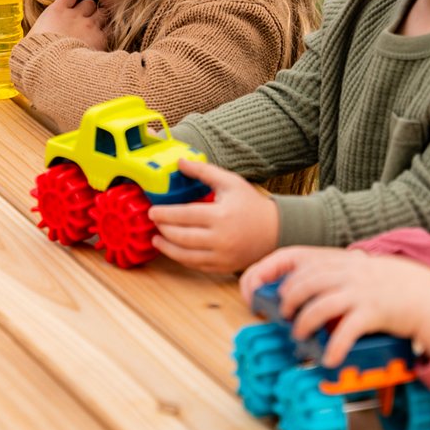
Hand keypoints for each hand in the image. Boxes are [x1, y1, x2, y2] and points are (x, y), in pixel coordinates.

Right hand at [27, 0, 106, 49]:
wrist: (52, 67)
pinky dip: (105, 36)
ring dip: (99, 21)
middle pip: (89, 3)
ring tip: (94, 32)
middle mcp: (75, 15)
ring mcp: (89, 25)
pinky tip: (99, 44)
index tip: (71, 8)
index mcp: (56, 11)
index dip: (73, 1)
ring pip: (102, 14)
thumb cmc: (37, 55)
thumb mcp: (32, 39)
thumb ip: (39, 32)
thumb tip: (32, 40)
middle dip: (89, 11)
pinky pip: (108, 31)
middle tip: (84, 23)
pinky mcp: (99, 38)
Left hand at [149, 159, 278, 272]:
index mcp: (220, 216)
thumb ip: (204, 171)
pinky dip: (182, 259)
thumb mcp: (230, 182)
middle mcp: (220, 239)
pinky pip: (197, 266)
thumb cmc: (252, 204)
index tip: (152, 211)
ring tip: (156, 239)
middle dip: (163, 230)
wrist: (276, 230)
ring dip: (168, 248)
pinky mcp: (224, 267)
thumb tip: (180, 162)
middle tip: (153, 222)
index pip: (184, 216)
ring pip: (186, 256)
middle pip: (182, 237)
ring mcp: (222, 256)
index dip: (165, 214)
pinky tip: (174, 250)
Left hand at [239, 246, 429, 365]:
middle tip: (283, 318)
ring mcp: (359, 290)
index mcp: (335, 260)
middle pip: (302, 283)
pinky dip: (333, 347)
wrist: (425, 293)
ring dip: (303, 325)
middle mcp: (345, 271)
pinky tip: (328, 359)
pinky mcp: (374, 311)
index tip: (253, 290)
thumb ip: (325, 275)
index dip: (266, 271)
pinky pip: (346, 330)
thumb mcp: (352, 270)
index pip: (292, 256)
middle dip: (286, 303)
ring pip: (319, 305)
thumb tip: (290, 291)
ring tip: (300, 337)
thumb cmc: (384, 285)